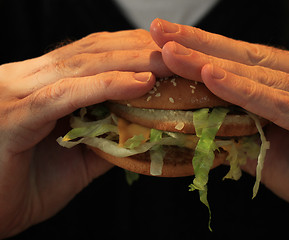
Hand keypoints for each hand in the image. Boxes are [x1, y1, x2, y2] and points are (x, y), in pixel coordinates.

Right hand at [0, 29, 169, 237]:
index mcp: (39, 85)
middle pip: (91, 52)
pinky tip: (138, 83)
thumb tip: (142, 132)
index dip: (128, 48)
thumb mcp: (73, 161)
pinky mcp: (15, 116)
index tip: (165, 50)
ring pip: (82, 65)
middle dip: (136, 49)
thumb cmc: (19, 187)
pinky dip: (105, 86)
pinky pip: (66, 94)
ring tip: (167, 62)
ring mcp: (18, 93)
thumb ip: (103, 141)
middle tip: (177, 50)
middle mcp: (27, 79)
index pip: (89, 53)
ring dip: (130, 61)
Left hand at [150, 19, 288, 231]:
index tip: (168, 38)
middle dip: (199, 44)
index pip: (245, 58)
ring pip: (259, 75)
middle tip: (159, 30)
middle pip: (247, 57)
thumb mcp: (270, 151)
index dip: (205, 47)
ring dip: (210, 63)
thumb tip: (202, 125)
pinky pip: (280, 103)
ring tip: (171, 52)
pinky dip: (244, 91)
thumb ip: (241, 133)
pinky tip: (212, 77)